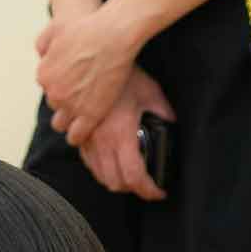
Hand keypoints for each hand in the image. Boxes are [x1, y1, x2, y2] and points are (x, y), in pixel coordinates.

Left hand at [36, 8, 138, 146]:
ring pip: (61, 124)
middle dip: (65, 102)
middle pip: (55, 105)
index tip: (73, 84)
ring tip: (82, 115)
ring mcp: (70, 106)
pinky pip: (77, 135)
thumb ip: (44, 43)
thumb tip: (42, 54)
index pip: (48, 89)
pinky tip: (86, 129)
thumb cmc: (87, 29)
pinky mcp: (90, 115)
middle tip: (82, 97)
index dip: (62, 86)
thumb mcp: (55, 30)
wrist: (111, 36)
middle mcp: (53, 93)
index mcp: (43, 75)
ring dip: (70, 120)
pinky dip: (79, 135)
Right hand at [73, 65, 176, 200]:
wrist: (93, 59)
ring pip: (99, 175)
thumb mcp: (151, 92)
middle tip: (147, 184)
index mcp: (121, 134)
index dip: (148, 190)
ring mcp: (87, 138)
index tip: (159, 192)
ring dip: (115, 180)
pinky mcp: (79, 133)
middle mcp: (101, 141)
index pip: (134, 176)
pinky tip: (110, 160)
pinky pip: (88, 161)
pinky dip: (100, 168)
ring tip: (129, 175)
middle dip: (133, 189)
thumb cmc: (123, 74)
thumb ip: (163, 112)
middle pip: (115, 182)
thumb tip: (171, 125)